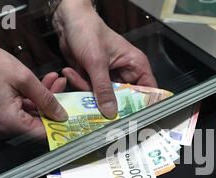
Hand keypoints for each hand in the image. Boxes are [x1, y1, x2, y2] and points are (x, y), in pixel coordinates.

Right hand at [0, 32, 67, 138]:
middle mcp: (4, 129)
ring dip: (44, 100)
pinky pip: (23, 111)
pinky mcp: (1, 116)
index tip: (74, 119)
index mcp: (10, 123)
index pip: (43, 133)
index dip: (60, 125)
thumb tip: (61, 115)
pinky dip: (33, 99)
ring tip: (54, 81)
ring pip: (33, 116)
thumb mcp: (25, 79)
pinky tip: (42, 84)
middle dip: (53, 106)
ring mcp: (1, 124)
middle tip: (64, 89)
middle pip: (39, 124)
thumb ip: (47, 99)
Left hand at [53, 0, 156, 118]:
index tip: (132, 116)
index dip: (143, 105)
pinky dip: (80, 84)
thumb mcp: (97, 62)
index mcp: (136, 65)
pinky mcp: (95, 79)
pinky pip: (91, 92)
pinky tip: (73, 71)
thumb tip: (110, 111)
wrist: (68, 22)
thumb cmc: (89, 31)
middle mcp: (125, 73)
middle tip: (98, 105)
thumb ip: (103, 89)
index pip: (148, 90)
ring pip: (104, 98)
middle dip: (109, 102)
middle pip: (124, 99)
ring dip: (89, 90)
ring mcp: (109, 78)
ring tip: (80, 74)